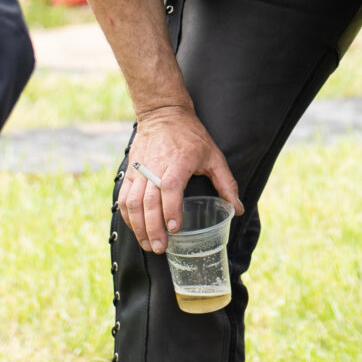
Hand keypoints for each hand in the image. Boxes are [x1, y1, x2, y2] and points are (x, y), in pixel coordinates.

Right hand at [118, 106, 241, 255]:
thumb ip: (226, 183)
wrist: (163, 113)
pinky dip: (128, 216)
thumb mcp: (214, 155)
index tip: (175, 229)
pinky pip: (124, 197)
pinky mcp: (130, 171)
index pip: (170, 188)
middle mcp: (155, 166)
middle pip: (149, 200)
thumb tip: (238, 209)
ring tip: (148, 245)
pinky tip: (135, 229)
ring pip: (133, 202)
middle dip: (153, 228)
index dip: (171, 210)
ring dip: (138, 226)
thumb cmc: (191, 135)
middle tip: (161, 247)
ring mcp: (140, 169)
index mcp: (179, 161)